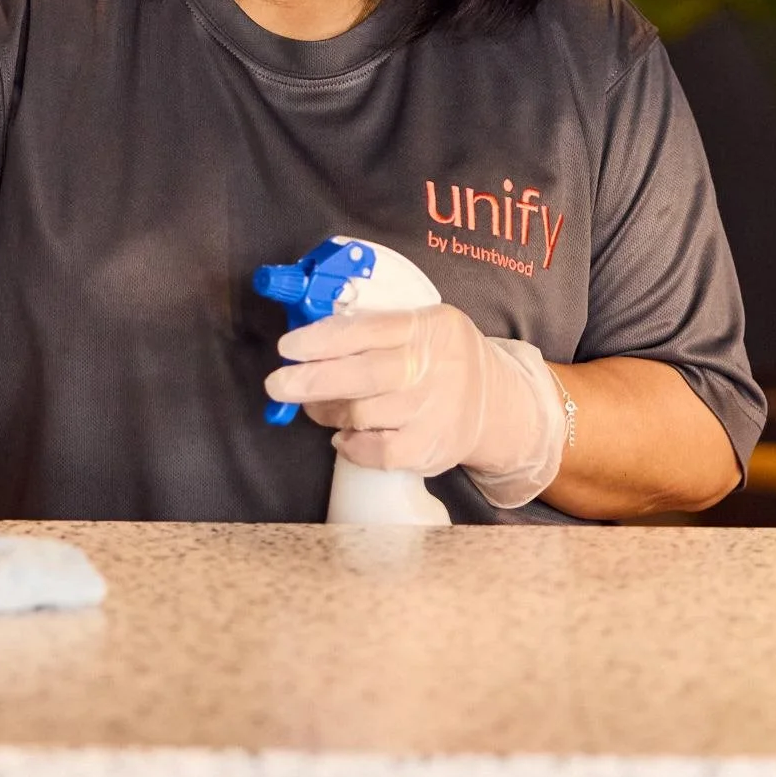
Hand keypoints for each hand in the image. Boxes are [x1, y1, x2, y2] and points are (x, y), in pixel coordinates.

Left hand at [263, 305, 567, 508]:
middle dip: (312, 381)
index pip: (366, 330)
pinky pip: (378, 451)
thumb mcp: (423, 325)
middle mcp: (432, 368)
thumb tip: (310, 340)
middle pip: (362, 376)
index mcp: (426, 327)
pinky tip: (344, 436)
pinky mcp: (431, 448)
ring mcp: (434, 411)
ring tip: (316, 407)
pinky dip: (352, 445)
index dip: (321, 339)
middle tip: (277, 385)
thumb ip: (376, 328)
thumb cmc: (443, 358)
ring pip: (362, 414)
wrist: (498, 405)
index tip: (288, 347)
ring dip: (328, 412)